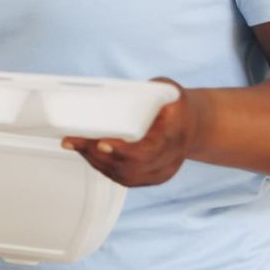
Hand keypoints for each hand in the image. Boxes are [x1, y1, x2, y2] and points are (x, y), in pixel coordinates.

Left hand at [61, 82, 201, 186]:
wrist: (196, 126)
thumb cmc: (177, 106)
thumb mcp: (169, 90)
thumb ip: (151, 90)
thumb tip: (119, 91)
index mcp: (175, 135)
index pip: (148, 150)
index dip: (123, 150)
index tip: (101, 143)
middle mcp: (170, 158)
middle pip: (130, 166)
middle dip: (97, 155)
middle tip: (73, 140)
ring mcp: (161, 172)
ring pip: (125, 175)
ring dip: (96, 161)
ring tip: (75, 144)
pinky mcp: (152, 178)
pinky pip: (125, 179)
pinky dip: (104, 167)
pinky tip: (88, 154)